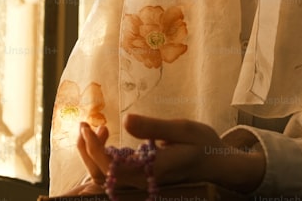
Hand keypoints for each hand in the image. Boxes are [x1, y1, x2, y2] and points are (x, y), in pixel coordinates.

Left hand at [76, 115, 264, 192]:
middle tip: (85, 124)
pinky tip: (108, 137)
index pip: (112, 166)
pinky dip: (105, 156)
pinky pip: (114, 174)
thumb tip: (126, 120)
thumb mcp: (183, 129)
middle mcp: (143, 181)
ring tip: (97, 128)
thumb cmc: (203, 144)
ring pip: (106, 177)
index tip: (88, 126)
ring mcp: (141, 182)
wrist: (216, 165)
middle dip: (88, 150)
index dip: (94, 148)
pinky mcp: (140, 179)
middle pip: (102, 175)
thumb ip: (154, 126)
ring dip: (94, 154)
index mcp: (153, 169)